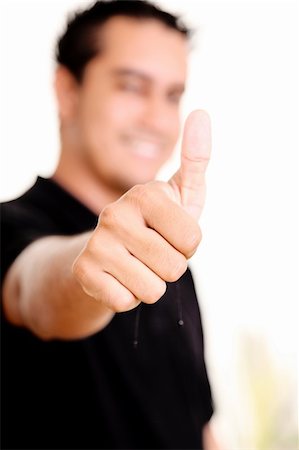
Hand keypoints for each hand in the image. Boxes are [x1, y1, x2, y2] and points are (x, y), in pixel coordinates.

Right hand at [73, 110, 210, 311]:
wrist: (103, 254)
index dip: (186, 246)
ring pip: (153, 290)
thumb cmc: (152, 225)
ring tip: (134, 265)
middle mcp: (116, 212)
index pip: (192, 241)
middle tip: (149, 253)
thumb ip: (195, 160)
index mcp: (145, 193)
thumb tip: (202, 113)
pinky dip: (127, 297)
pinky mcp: (83, 271)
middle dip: (169, 267)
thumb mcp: (178, 196)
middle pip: (175, 267)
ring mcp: (96, 242)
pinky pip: (126, 302)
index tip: (168, 235)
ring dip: (149, 284)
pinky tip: (116, 278)